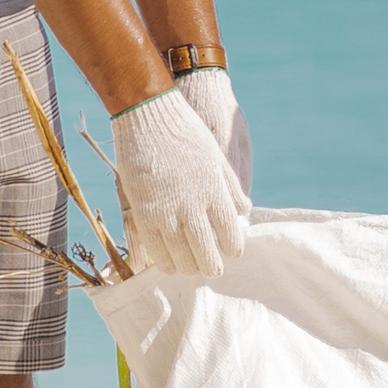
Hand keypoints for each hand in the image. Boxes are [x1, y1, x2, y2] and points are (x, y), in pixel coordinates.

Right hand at [111, 89, 252, 275]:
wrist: (150, 116)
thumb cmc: (188, 133)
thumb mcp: (218, 158)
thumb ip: (231, 187)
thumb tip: (245, 211)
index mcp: (215, 193)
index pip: (231, 234)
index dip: (233, 247)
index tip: (232, 252)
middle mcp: (194, 207)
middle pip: (207, 251)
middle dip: (211, 265)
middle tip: (212, 270)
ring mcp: (167, 212)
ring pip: (181, 255)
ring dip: (188, 267)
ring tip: (192, 270)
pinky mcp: (143, 212)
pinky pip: (155, 247)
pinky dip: (163, 260)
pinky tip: (168, 266)